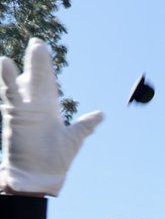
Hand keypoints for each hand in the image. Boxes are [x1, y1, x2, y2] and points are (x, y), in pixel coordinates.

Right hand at [0, 38, 102, 195]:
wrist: (40, 175)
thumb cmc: (54, 160)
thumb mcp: (74, 139)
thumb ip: (85, 125)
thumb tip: (101, 115)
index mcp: (49, 109)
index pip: (49, 84)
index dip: (47, 68)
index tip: (44, 50)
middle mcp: (35, 106)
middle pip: (37, 79)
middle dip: (38, 62)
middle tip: (39, 42)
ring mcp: (24, 109)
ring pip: (24, 82)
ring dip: (29, 66)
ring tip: (32, 47)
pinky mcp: (14, 115)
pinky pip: (10, 95)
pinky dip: (8, 79)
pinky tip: (5, 62)